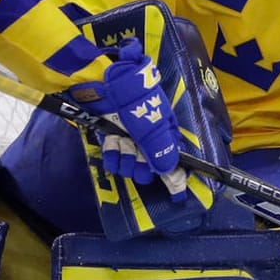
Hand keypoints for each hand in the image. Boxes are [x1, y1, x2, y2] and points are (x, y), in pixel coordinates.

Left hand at [73, 38, 179, 182]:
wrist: (104, 84)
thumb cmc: (134, 101)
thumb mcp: (152, 125)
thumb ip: (162, 150)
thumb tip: (170, 171)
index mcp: (166, 132)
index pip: (174, 161)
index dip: (174, 177)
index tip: (176, 194)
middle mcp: (150, 139)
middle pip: (149, 168)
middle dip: (141, 164)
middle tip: (135, 151)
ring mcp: (130, 139)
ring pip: (130, 166)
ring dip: (124, 157)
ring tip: (120, 141)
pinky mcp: (112, 138)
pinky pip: (113, 160)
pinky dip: (112, 154)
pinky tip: (112, 143)